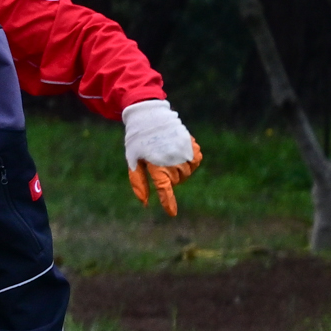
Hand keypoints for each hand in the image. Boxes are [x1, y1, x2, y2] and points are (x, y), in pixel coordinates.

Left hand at [122, 97, 200, 213]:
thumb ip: (139, 183)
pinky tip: (179, 154)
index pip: (164, 188)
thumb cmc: (138, 142)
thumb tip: (145, 203)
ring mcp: (184, 152)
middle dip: (170, 178)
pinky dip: (190, 161)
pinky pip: (196, 161)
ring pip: (187, 173)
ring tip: (168, 158)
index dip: (168, 202)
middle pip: (177, 181)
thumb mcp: (133, 162)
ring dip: (180, 171)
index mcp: (156, 165)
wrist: (150, 117)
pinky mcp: (192, 145)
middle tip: (160, 165)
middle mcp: (172, 160)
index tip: (172, 213)